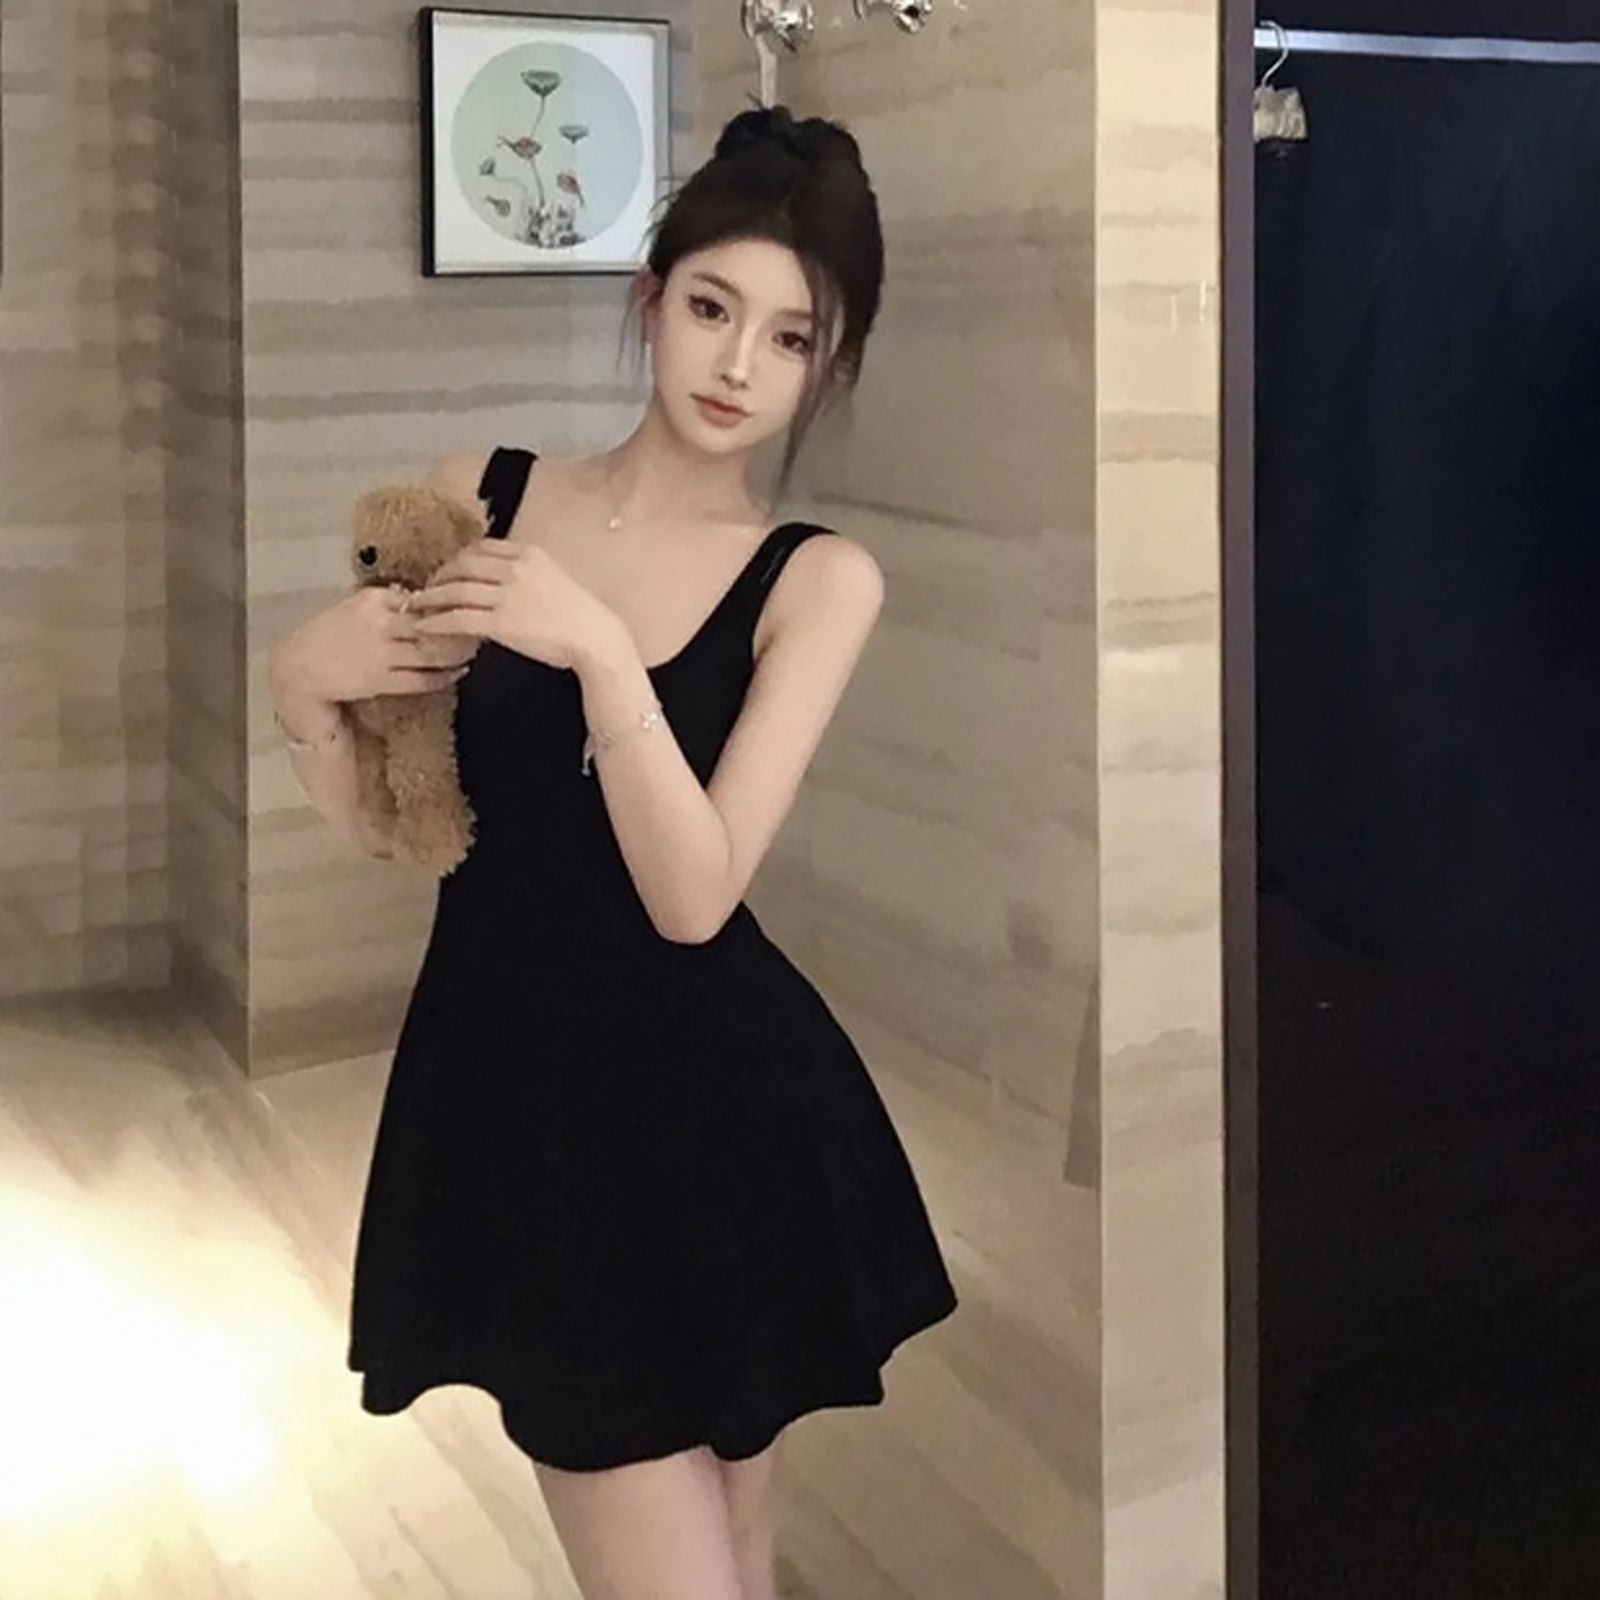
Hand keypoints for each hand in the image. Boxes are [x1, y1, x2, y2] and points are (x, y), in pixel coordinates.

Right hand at [268, 584, 478, 710]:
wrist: (299, 667)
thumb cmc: (329, 634)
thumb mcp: (355, 605)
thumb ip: (389, 601)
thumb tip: (427, 598)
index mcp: (372, 599)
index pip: (421, 598)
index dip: (448, 602)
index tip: (469, 602)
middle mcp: (378, 624)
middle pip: (432, 624)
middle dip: (461, 625)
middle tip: (483, 625)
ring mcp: (380, 654)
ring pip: (432, 652)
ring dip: (458, 652)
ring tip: (476, 648)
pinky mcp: (381, 680)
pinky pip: (422, 679)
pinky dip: (444, 676)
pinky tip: (458, 671)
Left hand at [408, 539, 624, 670]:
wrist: (595, 638)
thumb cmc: (581, 615)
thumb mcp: (556, 579)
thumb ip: (530, 573)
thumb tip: (508, 578)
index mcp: (528, 554)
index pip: (482, 547)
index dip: (460, 557)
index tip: (450, 568)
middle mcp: (515, 569)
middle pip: (463, 565)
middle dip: (440, 576)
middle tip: (427, 587)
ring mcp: (507, 595)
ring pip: (456, 590)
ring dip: (432, 598)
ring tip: (417, 607)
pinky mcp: (501, 623)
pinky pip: (459, 618)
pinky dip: (437, 622)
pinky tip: (425, 628)